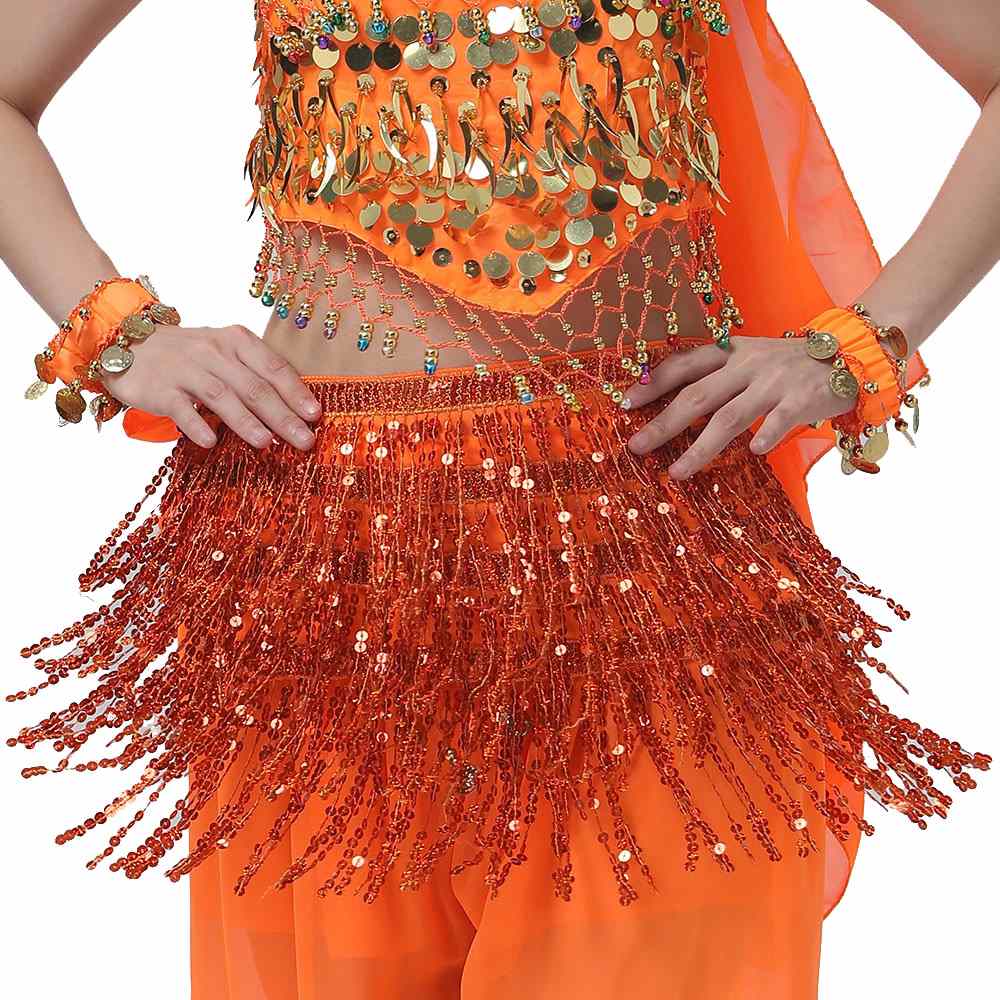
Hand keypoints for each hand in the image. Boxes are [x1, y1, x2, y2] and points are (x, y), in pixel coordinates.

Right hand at [102, 324, 320, 449]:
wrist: (129, 343)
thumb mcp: (226, 353)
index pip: (273, 368)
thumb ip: (256, 374)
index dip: (296, 392)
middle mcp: (214, 352)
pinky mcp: (159, 388)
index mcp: (237, 341)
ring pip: (222, 396)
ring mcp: (185, 369)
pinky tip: (211, 442)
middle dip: (283, 416)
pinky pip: (181, 409)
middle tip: (304, 440)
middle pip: (254, 386)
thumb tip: (296, 409)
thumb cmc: (189, 356)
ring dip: (246, 422)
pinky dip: (196, 425)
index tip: (316, 416)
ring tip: (267, 443)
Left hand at [623, 336, 854, 478]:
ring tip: (677, 472)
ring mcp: (774, 382)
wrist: (850, 351)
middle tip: (636, 447)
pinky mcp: (802, 398)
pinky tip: (753, 453)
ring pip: (729, 417)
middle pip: (697, 396)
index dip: (652, 384)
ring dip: (700, 448)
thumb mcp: (750, 358)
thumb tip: (675, 407)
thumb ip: (718, 377)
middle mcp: (747, 364)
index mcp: (730, 352)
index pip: (683, 365)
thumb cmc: (790, 364)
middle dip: (663, 424)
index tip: (624, 405)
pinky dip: (766, 435)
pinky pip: (780, 420)